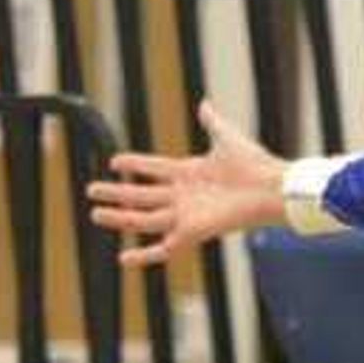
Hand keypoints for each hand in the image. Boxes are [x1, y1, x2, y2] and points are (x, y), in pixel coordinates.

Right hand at [87, 98, 288, 268]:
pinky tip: (123, 258)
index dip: (135, 164)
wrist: (272, 188)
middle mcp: (184, 196)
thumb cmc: (255, 165)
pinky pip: (164, 249)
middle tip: (90, 190)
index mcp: (189, 173)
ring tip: (95, 213)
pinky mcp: (192, 233)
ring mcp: (186, 215)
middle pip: (141, 194)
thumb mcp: (227, 138)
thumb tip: (204, 104)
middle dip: (116, 192)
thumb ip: (213, 123)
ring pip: (143, 218)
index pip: (154, 168)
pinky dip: (145, 256)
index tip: (114, 161)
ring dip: (119, 217)